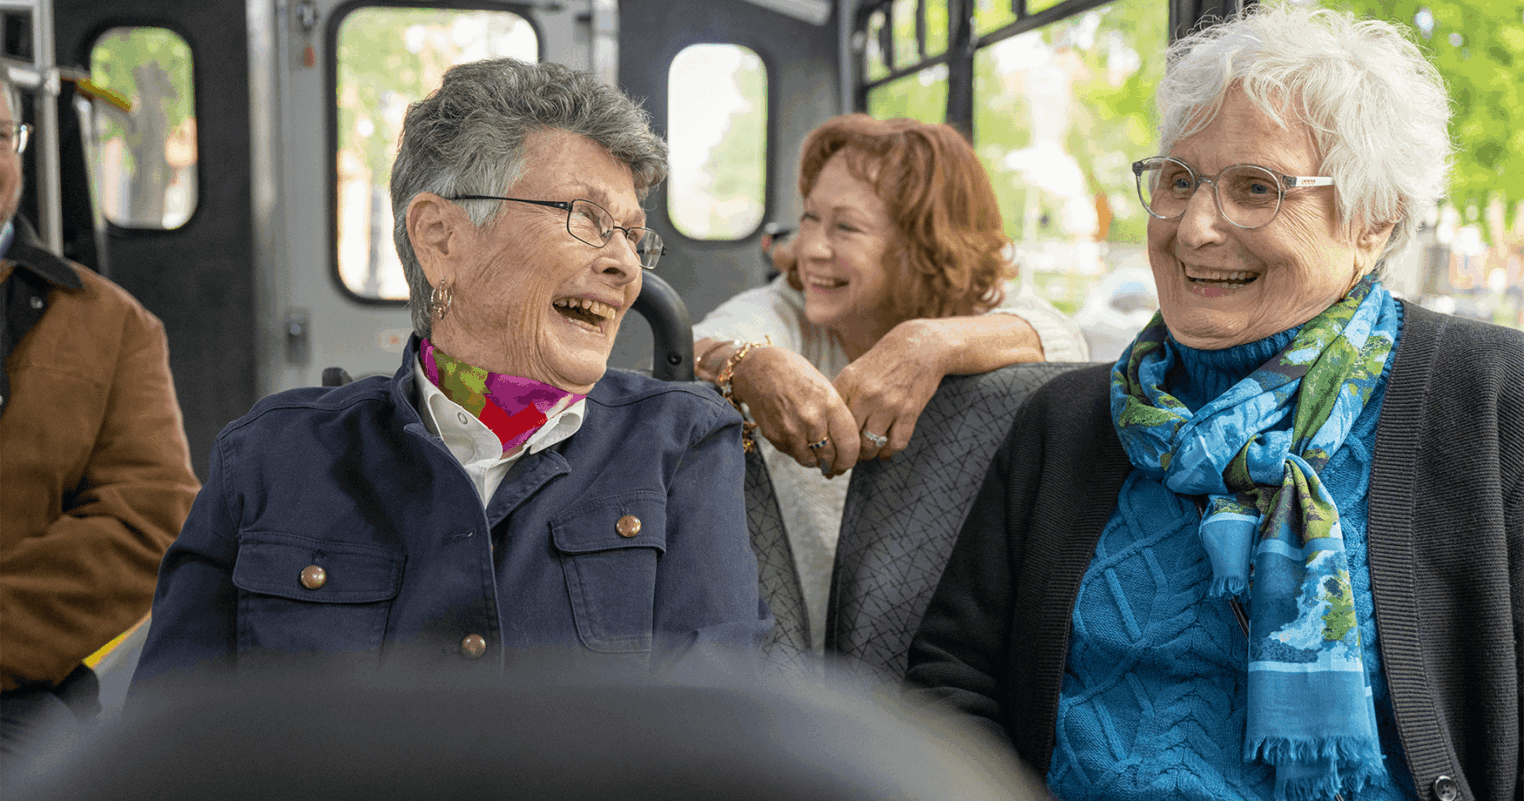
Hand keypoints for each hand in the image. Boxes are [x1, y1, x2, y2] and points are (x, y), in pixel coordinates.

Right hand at [731, 346, 859, 476]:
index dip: (850, 458)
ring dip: (814, 460)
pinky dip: (797, 451)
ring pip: (810, 461)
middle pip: (831, 457)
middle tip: (833, 463)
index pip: (850, 444)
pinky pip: (792, 454)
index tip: (848, 461)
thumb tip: (843, 445)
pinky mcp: (774, 436)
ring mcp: (791, 429)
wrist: (759, 368)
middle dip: (833, 463)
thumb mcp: (824, 388)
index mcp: (830, 403)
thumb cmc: (794, 374)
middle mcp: (812, 418)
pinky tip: (795, 436)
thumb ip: (835, 416)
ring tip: (813, 449)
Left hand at [832, 319, 946, 461]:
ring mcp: (888, 404)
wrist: (919, 347)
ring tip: (865, 454)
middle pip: (848, 438)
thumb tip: (824, 428)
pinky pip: (896, 444)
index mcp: (847, 383)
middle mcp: (866, 394)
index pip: (830, 422)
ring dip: (867, 455)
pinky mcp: (909, 411)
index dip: (827, 442)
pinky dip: (888, 452)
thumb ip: (840, 397)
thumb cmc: (883, 363)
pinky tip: (884, 451)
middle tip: (845, 459)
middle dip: (846, 454)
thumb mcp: (854, 372)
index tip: (826, 453)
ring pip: (871, 446)